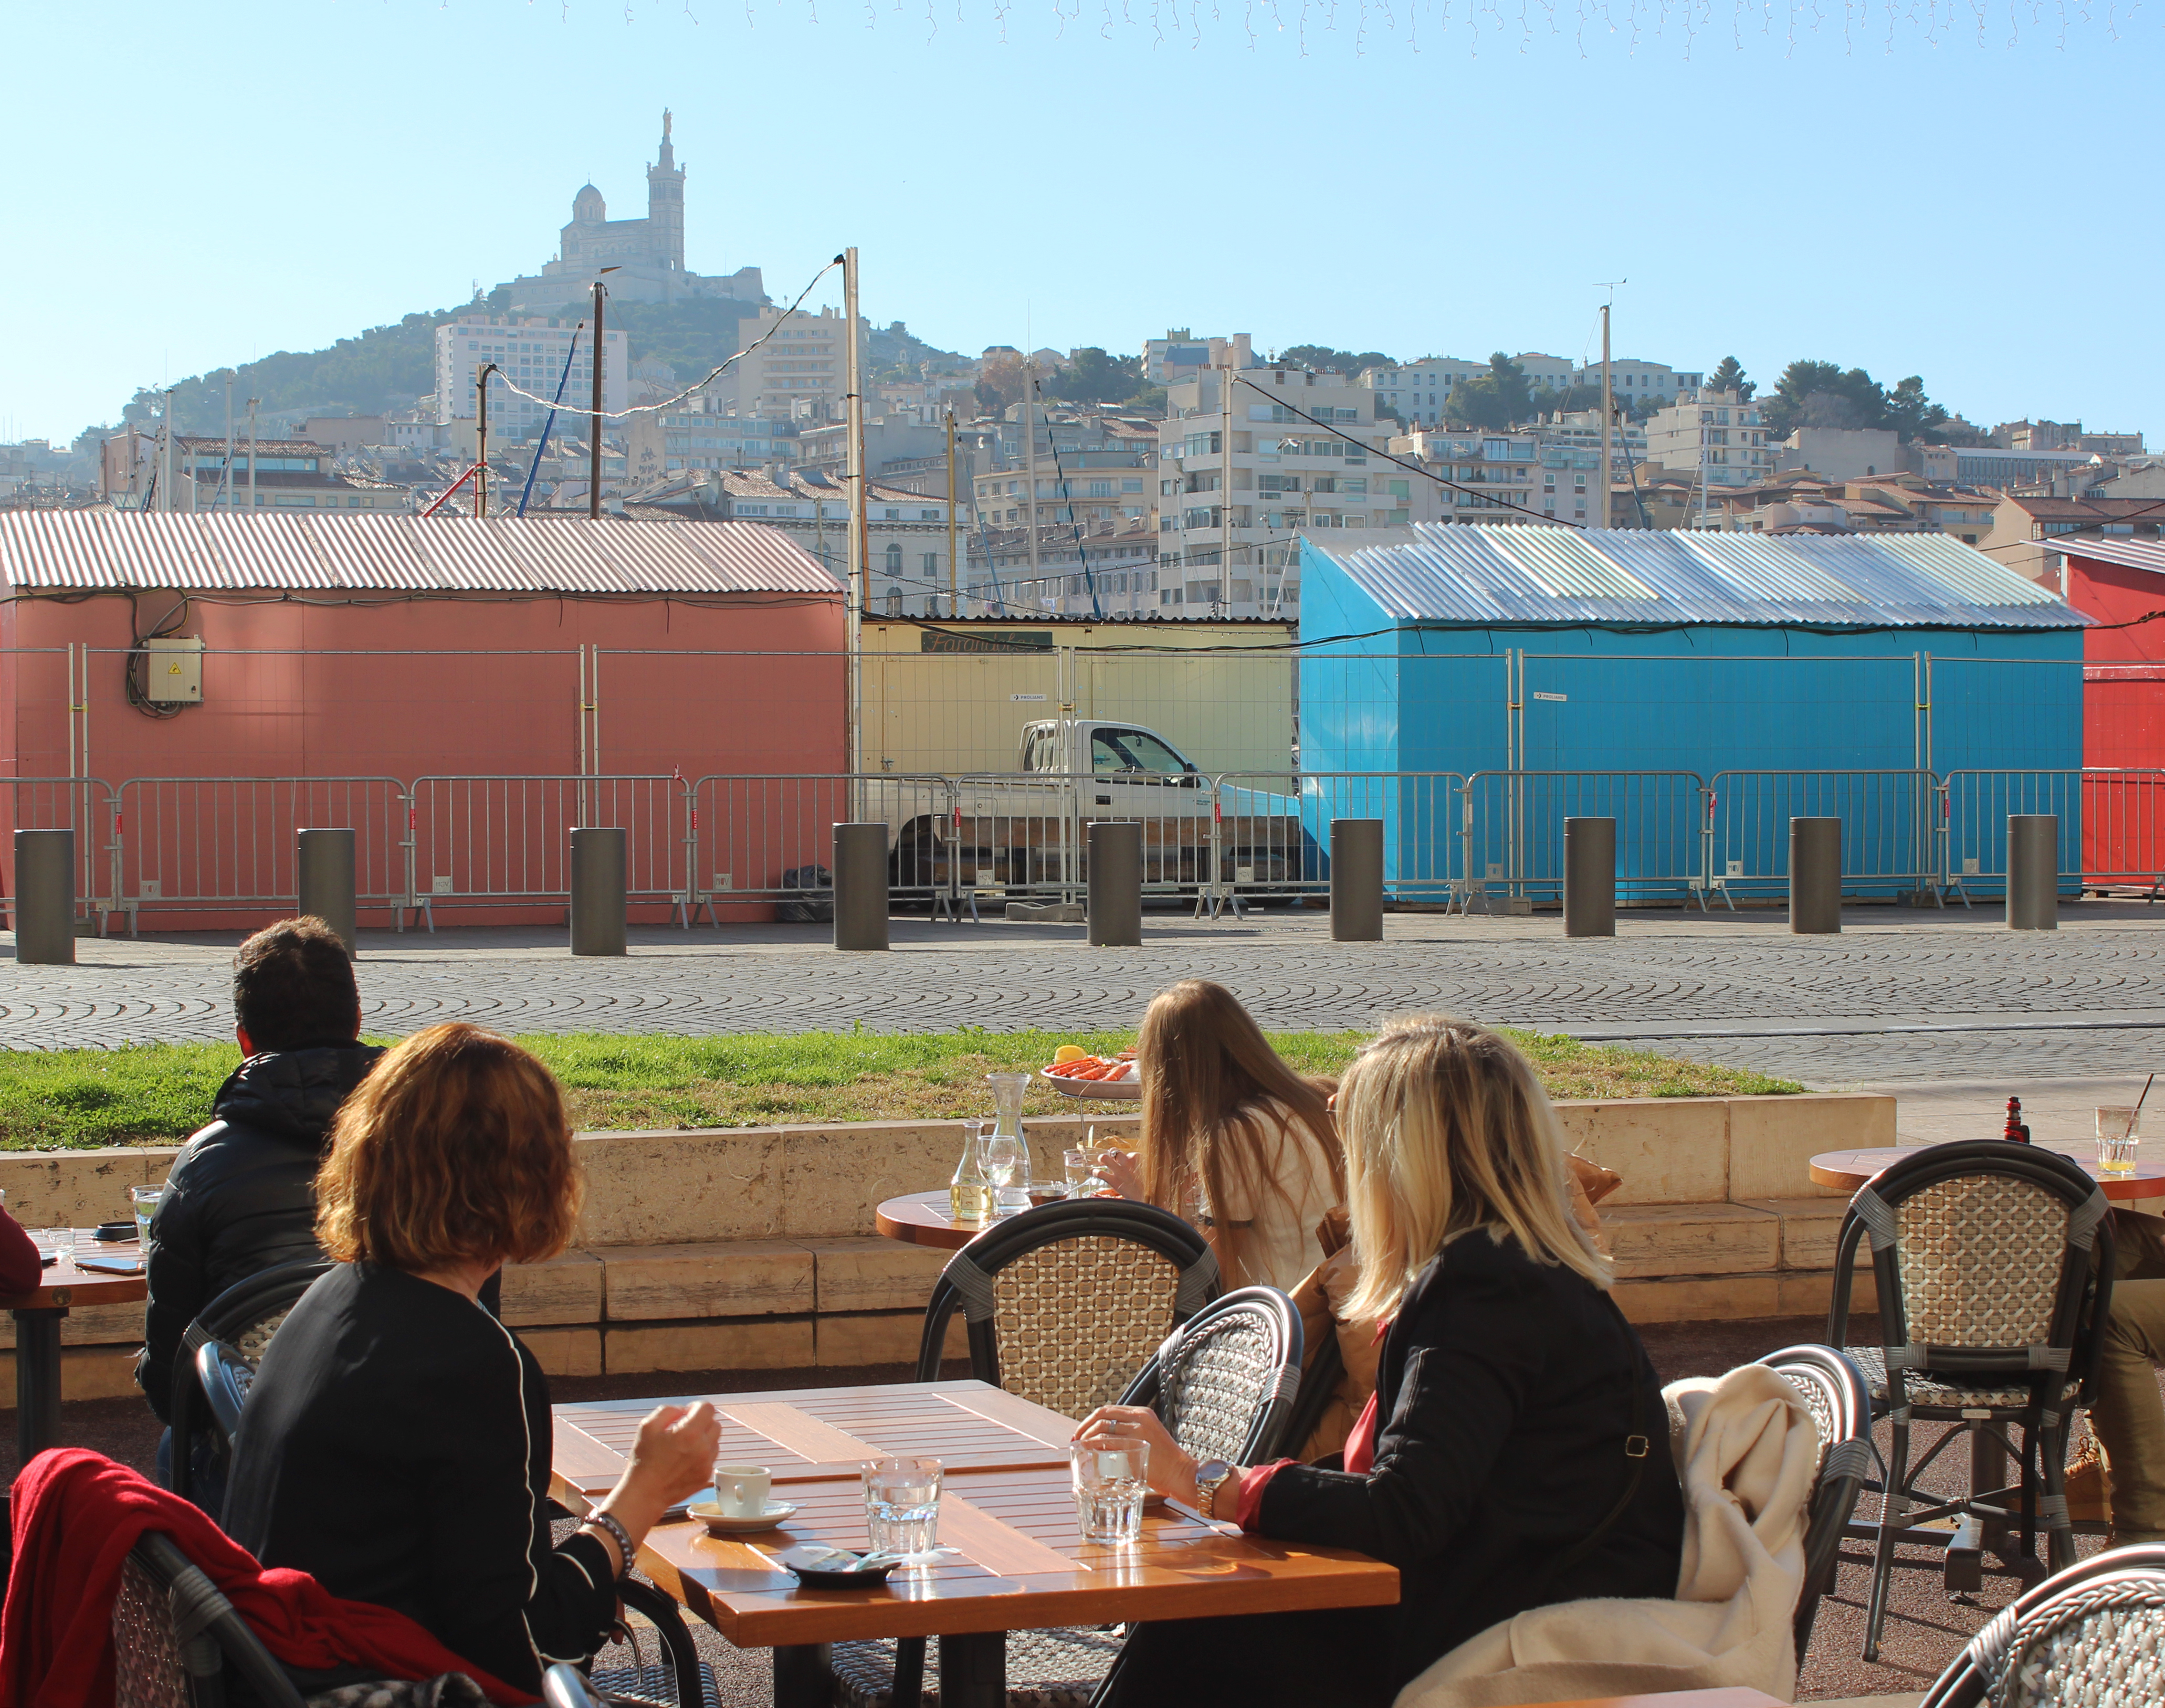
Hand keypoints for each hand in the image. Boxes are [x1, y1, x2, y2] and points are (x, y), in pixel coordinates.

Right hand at [598, 1402, 722, 1543]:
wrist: (645, 1493)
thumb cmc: (644, 1460)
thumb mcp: (648, 1427)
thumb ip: (669, 1411)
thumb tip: (684, 1410)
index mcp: (690, 1433)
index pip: (708, 1408)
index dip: (696, 1407)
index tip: (687, 1413)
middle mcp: (703, 1448)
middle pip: (715, 1423)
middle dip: (701, 1422)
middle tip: (684, 1429)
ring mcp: (707, 1464)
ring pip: (715, 1441)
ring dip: (703, 1438)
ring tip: (684, 1446)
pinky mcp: (706, 1476)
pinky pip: (711, 1457)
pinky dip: (703, 1454)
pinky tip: (685, 1459)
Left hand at [1073, 1404, 1197, 1505]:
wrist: (1180, 1473)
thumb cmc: (1163, 1462)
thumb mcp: (1148, 1438)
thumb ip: (1130, 1434)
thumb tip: (1103, 1441)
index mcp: (1142, 1413)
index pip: (1109, 1410)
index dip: (1091, 1420)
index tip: (1082, 1432)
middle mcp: (1139, 1417)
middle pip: (1102, 1414)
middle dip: (1084, 1426)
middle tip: (1076, 1439)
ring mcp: (1137, 1429)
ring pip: (1101, 1426)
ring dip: (1086, 1436)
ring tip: (1080, 1447)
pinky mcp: (1135, 1444)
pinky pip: (1106, 1440)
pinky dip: (1093, 1445)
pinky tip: (1088, 1452)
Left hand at [1096, 1149, 1143, 1200]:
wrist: (1141, 1199)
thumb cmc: (1141, 1189)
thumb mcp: (1142, 1176)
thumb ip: (1136, 1169)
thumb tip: (1130, 1165)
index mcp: (1137, 1162)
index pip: (1132, 1154)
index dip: (1128, 1157)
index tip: (1126, 1160)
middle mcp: (1127, 1164)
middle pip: (1116, 1152)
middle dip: (1112, 1152)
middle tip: (1110, 1157)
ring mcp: (1119, 1172)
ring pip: (1105, 1158)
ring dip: (1102, 1158)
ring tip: (1101, 1161)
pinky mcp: (1113, 1181)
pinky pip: (1101, 1173)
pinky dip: (1096, 1172)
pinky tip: (1095, 1173)